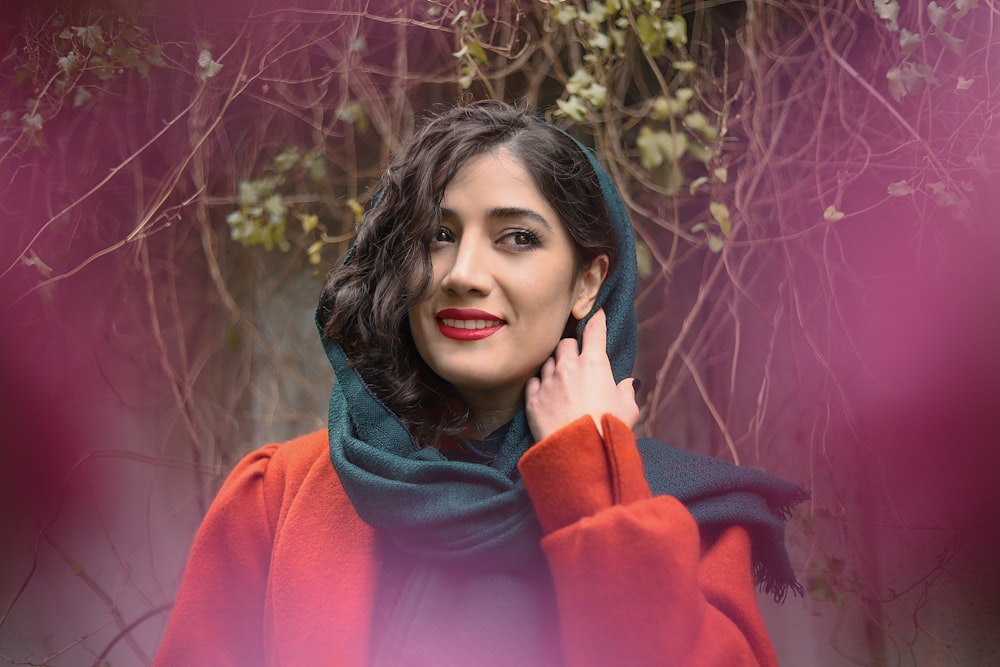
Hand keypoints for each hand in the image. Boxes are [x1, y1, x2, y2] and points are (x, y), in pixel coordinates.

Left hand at [525, 309, 638, 441]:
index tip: (595, 314)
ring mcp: (548, 382)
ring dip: (555, 366)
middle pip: (565, 343)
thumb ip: (627, 392)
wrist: (579, 453)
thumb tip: (629, 384)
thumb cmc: (608, 430)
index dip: (596, 320)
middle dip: (571, 347)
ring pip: (548, 361)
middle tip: (577, 358)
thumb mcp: (628, 410)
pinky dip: (539, 384)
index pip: (594, 331)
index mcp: (594, 364)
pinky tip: (546, 392)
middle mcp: (568, 367)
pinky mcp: (532, 399)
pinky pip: (533, 382)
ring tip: (561, 379)